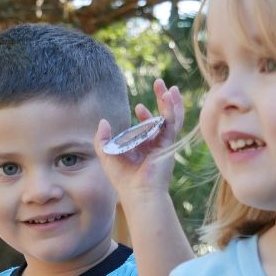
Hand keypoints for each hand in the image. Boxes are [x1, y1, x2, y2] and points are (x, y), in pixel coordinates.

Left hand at [94, 79, 185, 197]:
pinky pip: (173, 123)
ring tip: (170, 87)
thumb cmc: (122, 178)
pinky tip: (171, 97)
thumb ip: (103, 138)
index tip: (140, 106)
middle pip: (163, 117)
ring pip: (172, 118)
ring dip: (172, 102)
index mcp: (144, 147)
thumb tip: (103, 121)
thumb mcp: (107, 155)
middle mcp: (156, 144)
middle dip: (162, 101)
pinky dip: (173, 109)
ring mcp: (164, 144)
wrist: (137, 192)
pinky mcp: (169, 144)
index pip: (149, 127)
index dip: (146, 115)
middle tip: (160, 84)